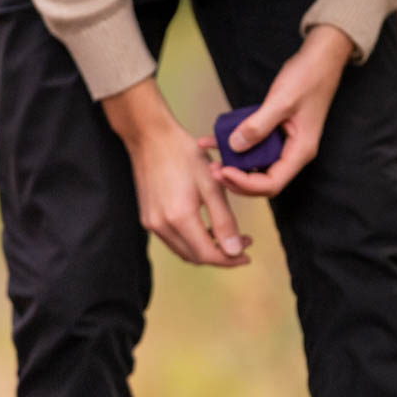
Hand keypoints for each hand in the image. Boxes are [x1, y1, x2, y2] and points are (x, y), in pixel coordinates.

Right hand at [102, 78, 250, 267]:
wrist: (151, 138)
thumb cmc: (183, 154)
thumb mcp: (212, 185)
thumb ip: (224, 221)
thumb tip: (234, 251)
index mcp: (179, 217)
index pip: (208, 254)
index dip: (230, 259)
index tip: (248, 254)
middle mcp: (161, 226)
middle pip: (195, 257)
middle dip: (221, 255)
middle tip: (242, 243)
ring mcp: (151, 223)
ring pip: (183, 251)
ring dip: (206, 249)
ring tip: (227, 236)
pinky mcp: (148, 218)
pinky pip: (173, 240)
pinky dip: (191, 240)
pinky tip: (205, 227)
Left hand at [214, 25, 354, 199]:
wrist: (320, 58)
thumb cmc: (308, 77)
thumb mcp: (281, 101)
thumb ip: (258, 126)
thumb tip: (235, 146)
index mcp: (300, 151)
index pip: (272, 183)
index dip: (245, 183)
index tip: (224, 171)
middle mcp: (293, 152)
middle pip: (263, 180)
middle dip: (236, 179)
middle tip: (213, 170)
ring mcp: (285, 143)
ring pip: (257, 165)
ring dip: (233, 165)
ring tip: (211, 160)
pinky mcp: (276, 132)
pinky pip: (254, 145)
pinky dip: (235, 145)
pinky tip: (214, 140)